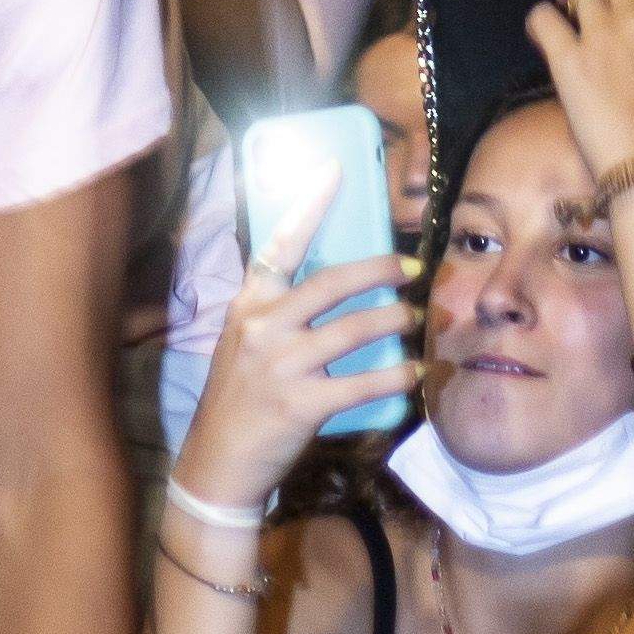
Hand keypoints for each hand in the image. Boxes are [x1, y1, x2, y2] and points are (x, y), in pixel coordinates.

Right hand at [176, 223, 416, 509]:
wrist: (218, 463)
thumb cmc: (239, 397)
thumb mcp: (244, 342)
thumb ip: (278, 312)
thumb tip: (336, 285)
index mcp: (248, 305)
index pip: (279, 244)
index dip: (309, 205)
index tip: (335, 170)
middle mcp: (262, 327)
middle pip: (331, 283)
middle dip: (378, 270)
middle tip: (410, 267)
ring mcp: (280, 365)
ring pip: (353, 329)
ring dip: (393, 321)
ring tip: (413, 318)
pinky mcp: (301, 404)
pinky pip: (362, 383)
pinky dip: (395, 377)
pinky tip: (414, 373)